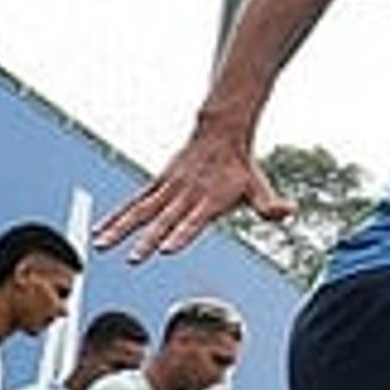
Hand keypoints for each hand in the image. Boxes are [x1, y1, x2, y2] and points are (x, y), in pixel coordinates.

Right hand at [91, 121, 280, 263]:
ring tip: (102, 245)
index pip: (193, 220)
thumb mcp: (258, 185)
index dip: (180, 234)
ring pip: (140, 210)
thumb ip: (269, 204)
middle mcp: (185, 195)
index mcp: (209, 199)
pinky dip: (116, 216)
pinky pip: (133, 202)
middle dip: (147, 239)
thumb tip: (288, 212)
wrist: (220, 131)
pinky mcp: (157, 185)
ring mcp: (167, 189)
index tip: (166, 249)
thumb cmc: (239, 167)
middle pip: (163, 220)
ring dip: (120, 228)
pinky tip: (101, 230)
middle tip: (134, 259)